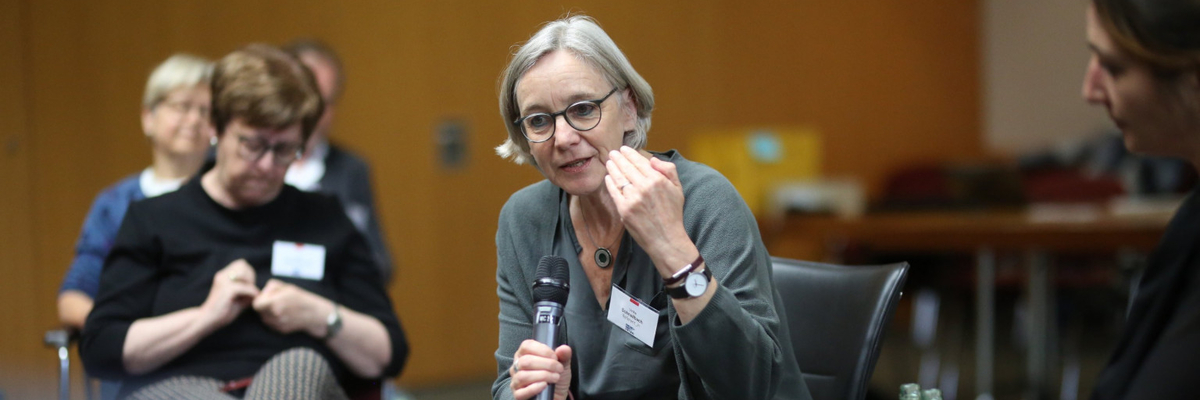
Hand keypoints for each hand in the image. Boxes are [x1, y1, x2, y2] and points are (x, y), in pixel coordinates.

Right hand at [201, 259, 259, 328]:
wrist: (208, 320)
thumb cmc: (223, 311)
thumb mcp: (237, 299)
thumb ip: (246, 292)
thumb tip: (259, 290)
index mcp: (223, 276)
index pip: (241, 264)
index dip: (249, 273)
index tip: (249, 286)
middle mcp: (222, 275)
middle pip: (243, 265)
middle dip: (250, 277)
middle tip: (250, 290)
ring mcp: (223, 281)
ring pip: (244, 272)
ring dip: (250, 283)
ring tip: (249, 294)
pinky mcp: (227, 289)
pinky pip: (245, 287)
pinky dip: (251, 293)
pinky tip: (251, 300)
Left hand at [252, 279, 330, 336]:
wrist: (315, 314)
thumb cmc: (301, 298)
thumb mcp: (286, 287)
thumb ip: (270, 288)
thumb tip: (261, 294)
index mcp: (274, 303)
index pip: (256, 304)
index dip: (260, 300)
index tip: (267, 297)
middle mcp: (274, 316)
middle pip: (259, 312)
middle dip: (264, 306)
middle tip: (275, 302)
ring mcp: (277, 324)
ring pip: (265, 319)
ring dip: (269, 313)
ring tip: (281, 308)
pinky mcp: (281, 330)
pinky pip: (272, 324)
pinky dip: (275, 319)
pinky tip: (285, 314)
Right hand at [509, 340, 571, 399]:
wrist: (556, 396)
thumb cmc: (555, 378)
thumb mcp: (562, 365)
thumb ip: (563, 355)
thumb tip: (564, 349)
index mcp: (525, 354)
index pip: (526, 346)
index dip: (542, 350)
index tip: (555, 357)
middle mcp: (517, 366)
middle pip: (525, 361)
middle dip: (546, 364)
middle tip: (559, 369)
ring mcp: (516, 381)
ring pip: (523, 376)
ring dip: (543, 376)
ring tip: (555, 378)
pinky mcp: (518, 395)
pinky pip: (521, 392)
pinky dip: (534, 388)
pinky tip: (545, 385)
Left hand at [604, 146, 696, 277]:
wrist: (666, 238)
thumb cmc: (672, 214)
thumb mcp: (678, 189)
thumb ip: (668, 170)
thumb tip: (653, 160)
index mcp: (657, 180)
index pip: (639, 162)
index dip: (630, 154)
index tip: (624, 149)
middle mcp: (644, 187)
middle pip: (627, 167)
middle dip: (618, 158)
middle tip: (612, 153)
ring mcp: (632, 198)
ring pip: (619, 178)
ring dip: (612, 168)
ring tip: (609, 162)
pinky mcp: (624, 209)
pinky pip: (614, 192)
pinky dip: (610, 183)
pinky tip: (608, 178)